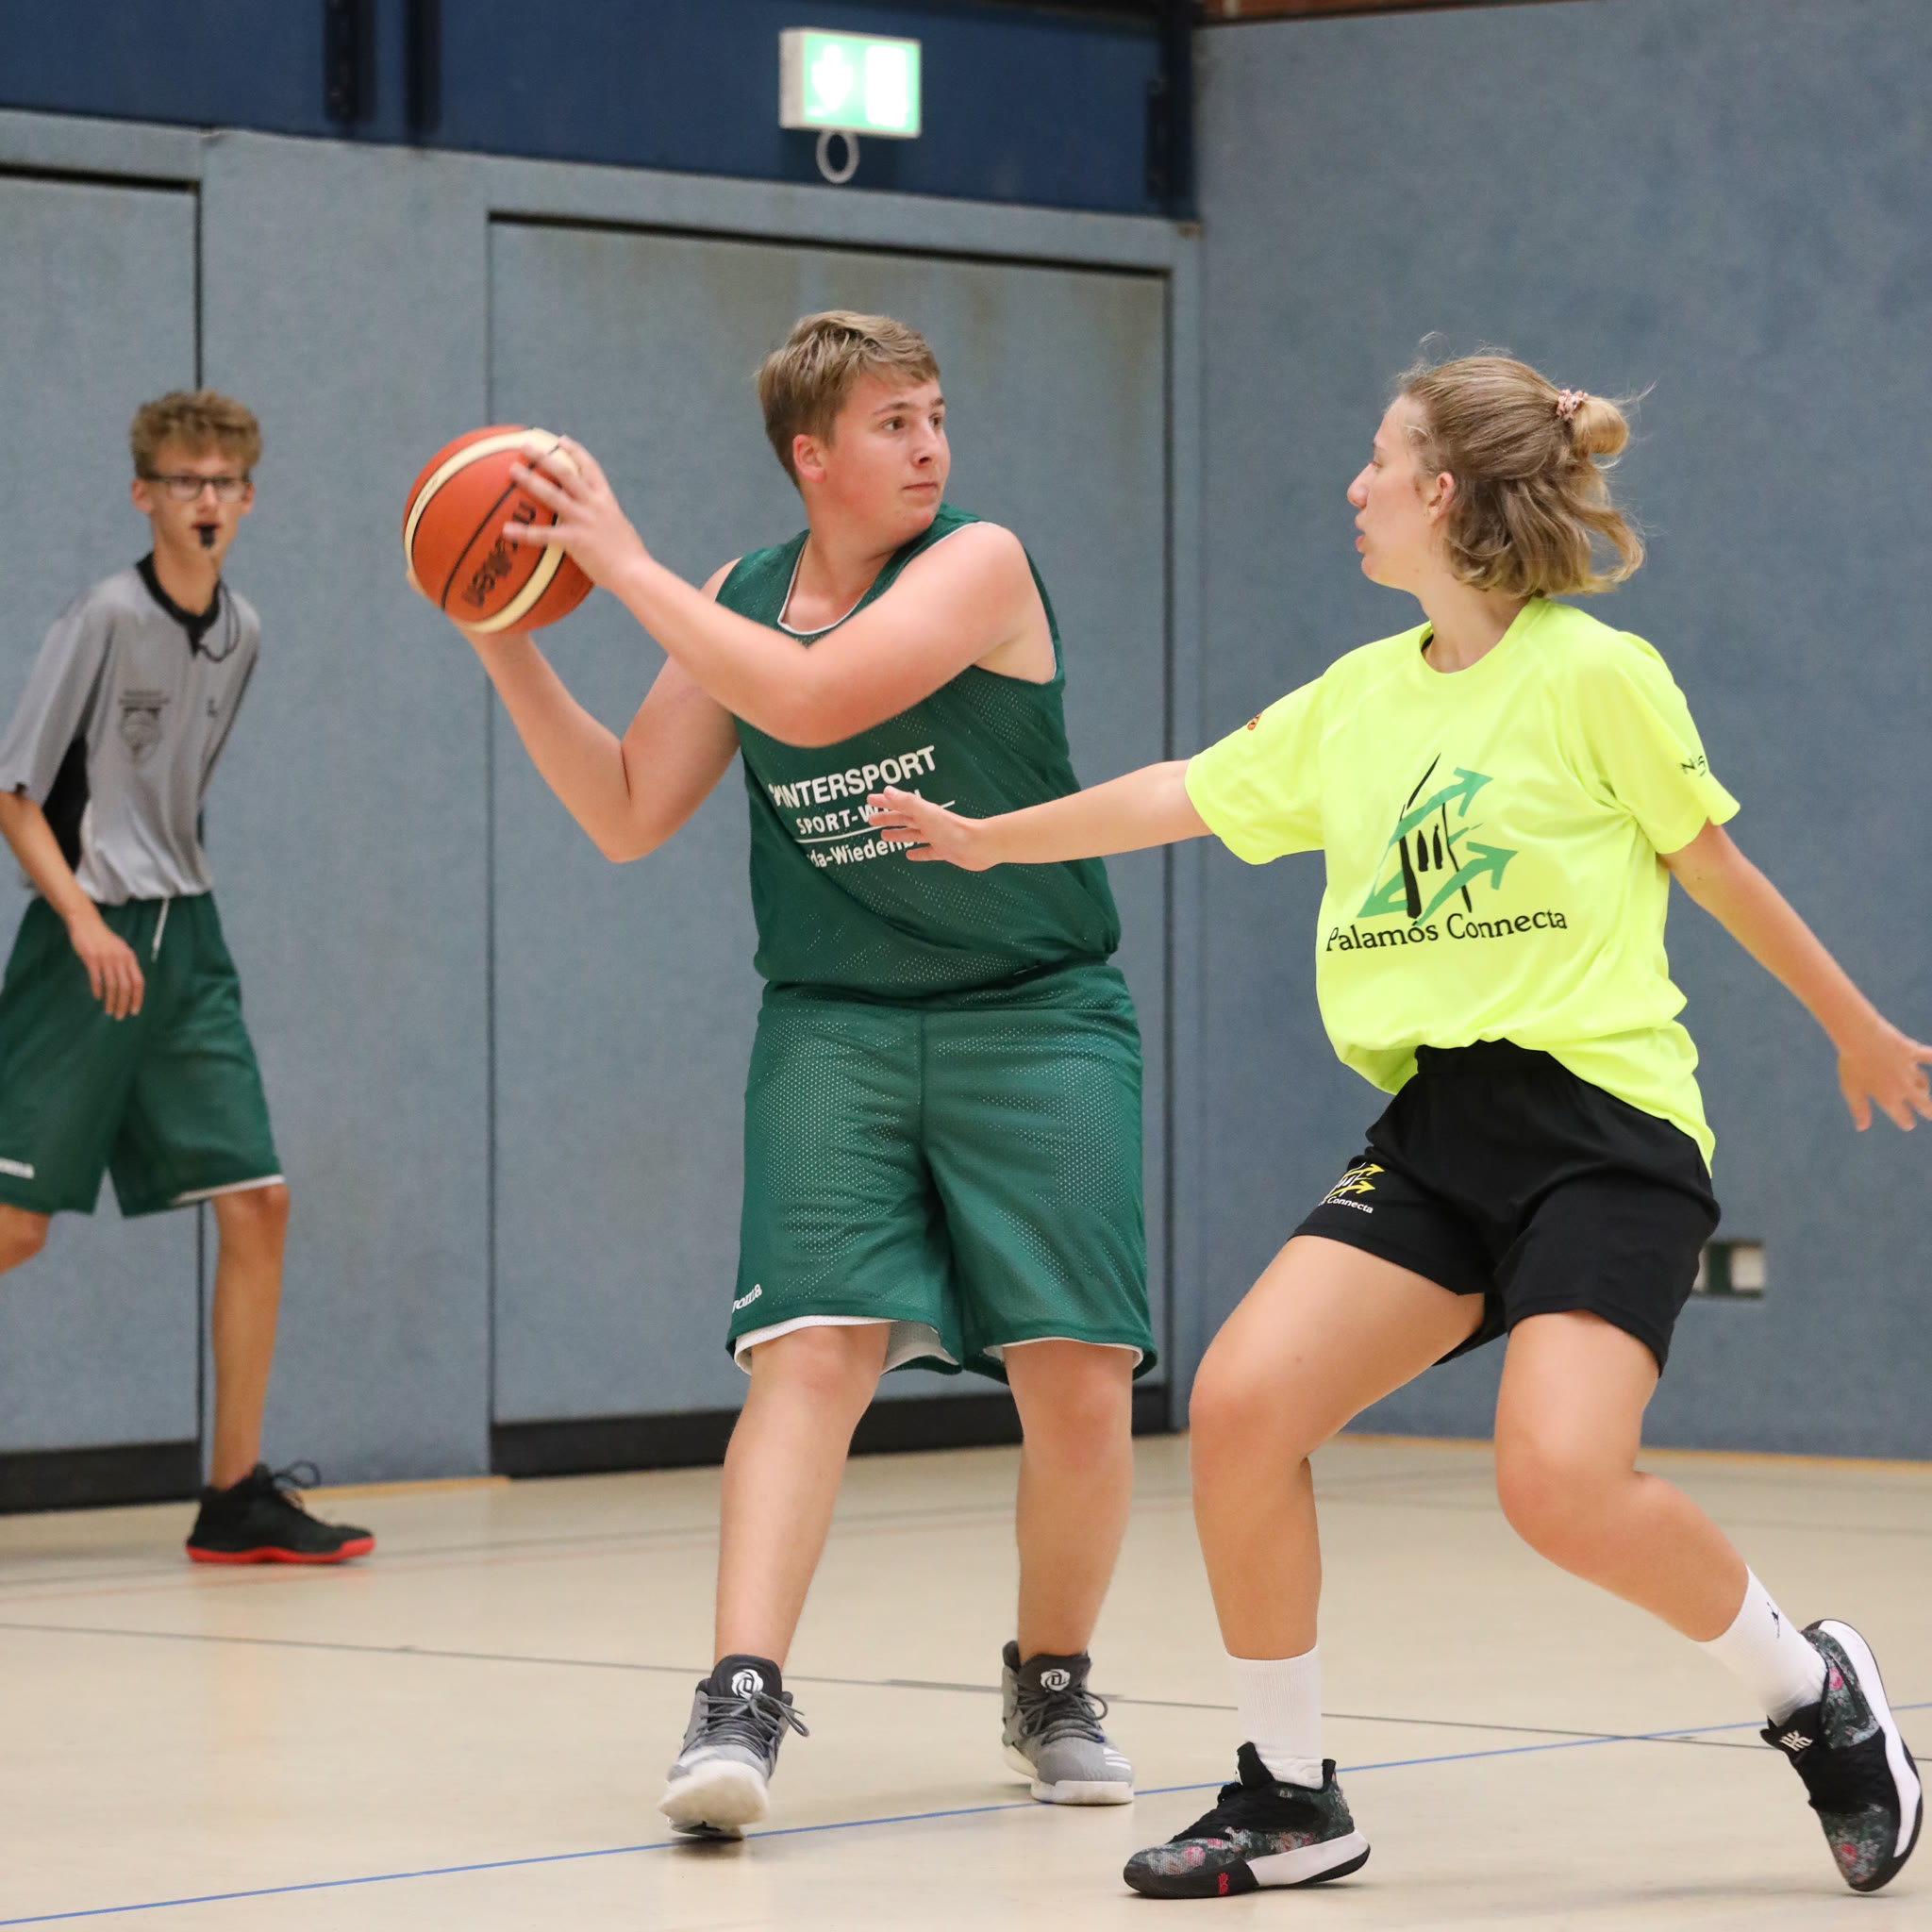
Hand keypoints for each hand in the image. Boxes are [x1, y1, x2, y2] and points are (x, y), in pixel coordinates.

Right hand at [65, 905, 143, 1018]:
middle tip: (120, 1016)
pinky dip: (98, 989)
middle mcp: (120, 959)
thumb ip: (125, 964)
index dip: (138, 998)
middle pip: (126, 986)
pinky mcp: (92, 958)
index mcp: (129, 957)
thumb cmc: (103, 939)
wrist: (86, 923)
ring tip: (109, 1011)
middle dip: (124, 1004)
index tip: (134, 1011)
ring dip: (111, 1001)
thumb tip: (129, 984)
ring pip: (112, 985)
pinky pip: (97, 978)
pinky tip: (98, 997)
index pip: (138, 982)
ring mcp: (106, 958)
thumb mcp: (120, 949)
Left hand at [504, 437, 649, 588]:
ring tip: (512, 470)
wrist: (635, 573)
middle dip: (544, 457)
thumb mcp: (621, 530)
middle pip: (565, 473)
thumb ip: (607, 521)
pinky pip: (543, 535)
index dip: (575, 452)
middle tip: (525, 446)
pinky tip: (506, 530)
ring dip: (530, 480)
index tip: (561, 440)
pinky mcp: (574, 540)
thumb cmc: (631, 558)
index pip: (590, 468)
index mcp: (606, 500)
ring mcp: (583, 520)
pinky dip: (524, 532)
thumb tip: (599, 524)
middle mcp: (593, 504)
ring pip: (551, 494)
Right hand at [865, 786, 993, 869]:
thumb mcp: (926, 813)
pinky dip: (917, 853)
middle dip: (887, 818)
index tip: (870, 800)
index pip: (899, 805)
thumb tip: (887, 790)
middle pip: (903, 819)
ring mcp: (936, 837)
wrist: (979, 845)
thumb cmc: (954, 829)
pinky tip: (909, 855)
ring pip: (912, 834)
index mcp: (924, 812)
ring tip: (883, 836)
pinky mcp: (944, 851)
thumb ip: (907, 802)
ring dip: (898, 834)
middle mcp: (929, 823)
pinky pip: (927, 852)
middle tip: (870, 819)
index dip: (884, 802)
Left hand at [1834, 1013, 1931, 1130]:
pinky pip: (1929, 1057)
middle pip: (1923, 1104)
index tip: (1907, 1123)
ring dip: (1923, 1087)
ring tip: (1921, 1089)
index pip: (1904, 1117)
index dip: (1906, 1122)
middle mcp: (1904, 1087)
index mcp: (1889, 1099)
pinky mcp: (1913, 1052)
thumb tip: (1862, 1128)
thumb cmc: (1852, 1064)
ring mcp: (1910, 1069)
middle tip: (1930, 1114)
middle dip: (1928, 1111)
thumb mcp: (1851, 1090)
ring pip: (1923, 1082)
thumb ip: (1859, 1109)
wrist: (1860, 1037)